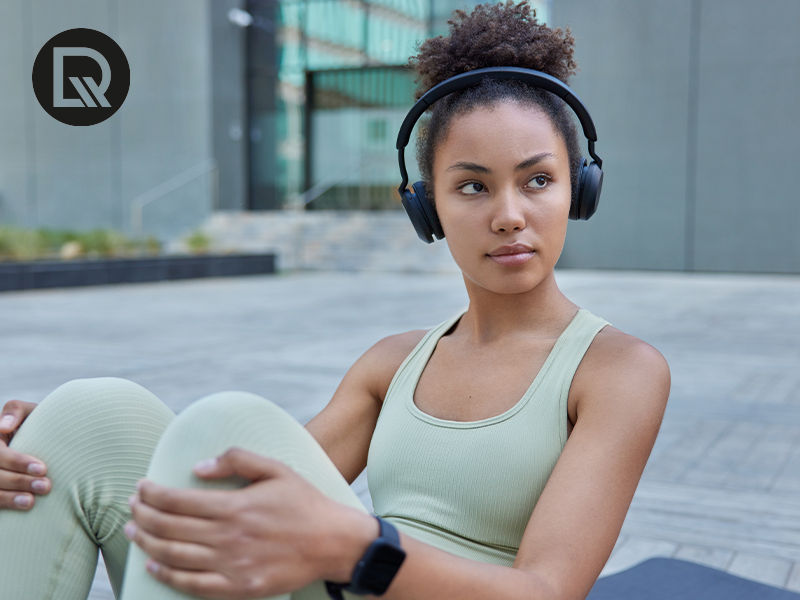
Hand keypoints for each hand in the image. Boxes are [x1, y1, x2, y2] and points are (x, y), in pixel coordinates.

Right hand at [0, 400, 49, 509]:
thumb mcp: (28, 412)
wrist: (43, 439)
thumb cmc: (36, 423)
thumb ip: (16, 411)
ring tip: (32, 502)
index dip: (17, 462)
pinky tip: (22, 509)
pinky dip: (4, 505)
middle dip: (18, 481)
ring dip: (9, 498)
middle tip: (46, 486)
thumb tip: (3, 427)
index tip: (42, 468)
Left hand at [126, 447, 376, 599]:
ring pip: (175, 556)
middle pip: (170, 527)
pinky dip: (167, 575)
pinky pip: (193, 584)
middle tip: (131, 507)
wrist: (333, 542)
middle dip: (143, 515)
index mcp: (235, 505)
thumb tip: (198, 467)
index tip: (140, 488)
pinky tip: (153, 566)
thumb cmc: (304, 502)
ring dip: (148, 542)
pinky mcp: (239, 586)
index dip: (153, 494)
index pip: (178, 500)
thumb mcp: (276, 469)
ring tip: (133, 532)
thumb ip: (237, 460)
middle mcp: (228, 536)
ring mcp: (232, 564)